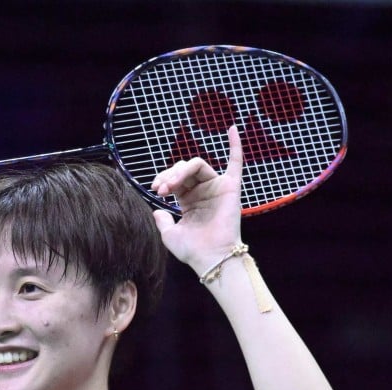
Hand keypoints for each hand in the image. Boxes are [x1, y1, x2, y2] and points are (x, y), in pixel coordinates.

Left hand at [149, 126, 243, 276]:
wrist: (210, 258)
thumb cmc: (192, 249)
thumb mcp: (169, 234)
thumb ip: (162, 220)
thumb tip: (156, 210)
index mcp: (189, 200)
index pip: (175, 179)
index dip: (163, 179)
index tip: (155, 190)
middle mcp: (203, 191)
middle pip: (183, 169)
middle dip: (169, 175)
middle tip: (161, 189)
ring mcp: (217, 188)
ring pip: (197, 165)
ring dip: (180, 170)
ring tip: (170, 185)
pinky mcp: (230, 188)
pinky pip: (235, 163)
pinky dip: (235, 145)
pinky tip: (232, 129)